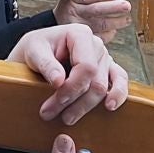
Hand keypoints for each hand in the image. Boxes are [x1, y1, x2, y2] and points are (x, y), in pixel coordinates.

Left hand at [6, 23, 127, 124]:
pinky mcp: (108, 70)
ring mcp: (104, 58)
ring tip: (67, 118)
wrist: (38, 52)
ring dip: (86, 107)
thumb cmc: (37, 48)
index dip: (72, 87)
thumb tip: (59, 81)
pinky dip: (118, 95)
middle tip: (51, 114)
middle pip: (95, 81)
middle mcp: (96, 45)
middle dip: (74, 102)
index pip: (86, 66)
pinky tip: (109, 107)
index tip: (56, 101)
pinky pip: (120, 82)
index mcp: (80, 34)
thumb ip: (45, 64)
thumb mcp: (33, 51)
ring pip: (104, 88)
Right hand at [55, 0, 131, 39]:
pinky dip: (109, 33)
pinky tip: (115, 29)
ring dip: (116, 22)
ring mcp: (79, 26)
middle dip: (113, 8)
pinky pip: (100, 37)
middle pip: (96, 10)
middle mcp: (75, 12)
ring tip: (126, 18)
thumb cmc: (72, 5)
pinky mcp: (83, 38)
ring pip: (100, 24)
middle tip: (126, 6)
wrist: (59, 23)